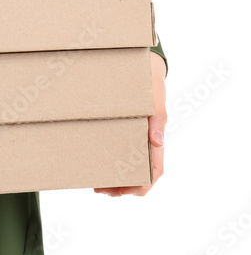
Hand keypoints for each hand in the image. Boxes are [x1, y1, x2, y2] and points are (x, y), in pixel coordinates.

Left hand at [94, 50, 166, 197]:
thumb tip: (156, 141)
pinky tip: (97, 163)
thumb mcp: (156, 96)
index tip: (125, 192)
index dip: (143, 185)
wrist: (145, 62)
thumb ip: (157, 117)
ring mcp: (136, 135)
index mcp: (156, 135)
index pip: (155, 170)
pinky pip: (120, 152)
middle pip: (140, 174)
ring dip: (116, 180)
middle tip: (101, 190)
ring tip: (97, 184)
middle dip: (123, 187)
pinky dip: (111, 163)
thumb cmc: (151, 80)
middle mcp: (146, 140)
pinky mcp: (125, 128)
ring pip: (130, 167)